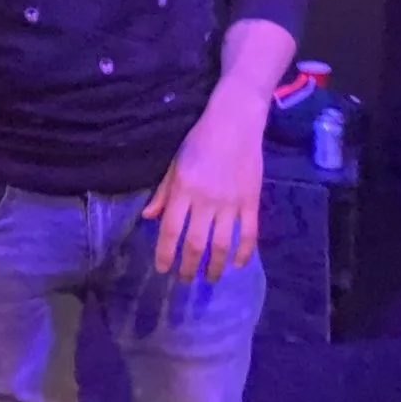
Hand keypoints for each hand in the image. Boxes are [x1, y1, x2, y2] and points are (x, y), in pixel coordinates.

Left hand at [145, 98, 265, 280]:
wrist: (235, 122)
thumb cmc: (200, 140)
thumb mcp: (175, 163)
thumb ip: (163, 192)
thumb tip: (149, 217)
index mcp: (183, 190)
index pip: (171, 230)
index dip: (165, 254)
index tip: (163, 269)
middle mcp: (205, 200)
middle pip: (195, 243)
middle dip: (188, 266)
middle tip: (185, 279)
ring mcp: (231, 202)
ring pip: (222, 244)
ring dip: (215, 265)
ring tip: (210, 277)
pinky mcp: (251, 201)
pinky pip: (248, 233)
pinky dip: (244, 252)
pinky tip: (238, 264)